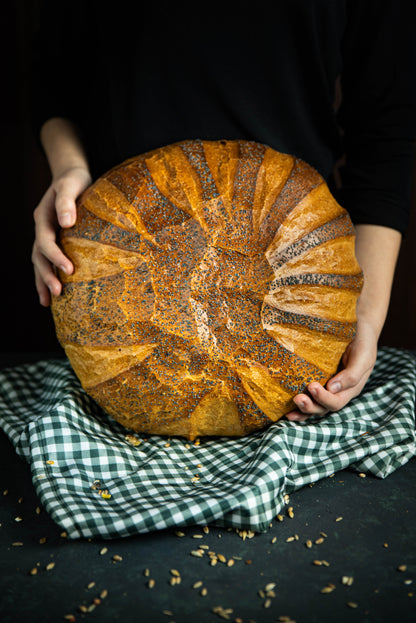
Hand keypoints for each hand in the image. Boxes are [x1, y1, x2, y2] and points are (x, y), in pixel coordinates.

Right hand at [32, 165, 91, 305]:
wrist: (70, 175)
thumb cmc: (74, 179)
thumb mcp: (71, 184)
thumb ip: (67, 202)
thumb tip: (66, 223)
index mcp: (44, 217)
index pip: (46, 242)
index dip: (55, 257)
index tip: (69, 271)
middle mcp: (42, 229)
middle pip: (39, 256)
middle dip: (46, 276)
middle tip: (58, 293)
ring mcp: (47, 235)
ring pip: (39, 262)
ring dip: (42, 281)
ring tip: (47, 302)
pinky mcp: (56, 240)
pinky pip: (48, 261)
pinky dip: (48, 276)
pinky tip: (53, 293)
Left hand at [285, 319, 377, 420]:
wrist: (359, 328)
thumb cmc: (362, 342)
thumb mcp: (363, 357)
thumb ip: (352, 374)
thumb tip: (332, 388)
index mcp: (350, 389)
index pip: (336, 401)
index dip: (323, 398)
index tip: (312, 386)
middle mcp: (338, 392)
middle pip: (323, 407)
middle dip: (310, 406)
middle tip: (297, 398)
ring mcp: (327, 388)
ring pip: (314, 406)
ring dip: (302, 410)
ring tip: (289, 412)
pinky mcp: (317, 380)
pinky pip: (308, 397)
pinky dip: (298, 406)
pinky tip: (286, 410)